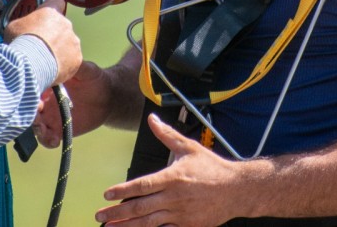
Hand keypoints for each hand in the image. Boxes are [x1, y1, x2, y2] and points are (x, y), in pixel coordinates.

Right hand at [3, 0, 81, 83]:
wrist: (29, 65)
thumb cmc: (20, 44)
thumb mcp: (14, 26)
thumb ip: (25, 23)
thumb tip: (23, 27)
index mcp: (50, 12)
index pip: (56, 2)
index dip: (51, 8)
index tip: (46, 16)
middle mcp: (65, 23)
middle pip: (62, 25)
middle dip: (53, 34)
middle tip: (41, 44)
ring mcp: (73, 40)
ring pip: (69, 42)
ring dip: (60, 49)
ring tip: (45, 59)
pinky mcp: (77, 57)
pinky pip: (74, 59)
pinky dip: (66, 63)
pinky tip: (54, 68)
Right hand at [35, 49, 143, 147]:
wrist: (107, 96)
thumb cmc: (93, 78)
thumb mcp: (85, 69)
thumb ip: (73, 65)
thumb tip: (64, 56)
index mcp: (46, 85)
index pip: (31, 89)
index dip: (29, 93)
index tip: (35, 96)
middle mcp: (44, 101)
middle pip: (28, 109)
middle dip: (28, 112)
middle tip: (38, 114)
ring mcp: (49, 117)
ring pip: (35, 125)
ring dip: (36, 128)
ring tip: (44, 129)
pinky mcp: (58, 130)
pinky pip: (48, 139)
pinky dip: (48, 141)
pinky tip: (55, 140)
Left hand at [94, 114, 245, 226]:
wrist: (237, 190)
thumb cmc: (213, 168)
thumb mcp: (189, 148)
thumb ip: (167, 135)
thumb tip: (152, 119)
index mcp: (172, 178)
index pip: (142, 185)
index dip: (122, 190)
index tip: (107, 194)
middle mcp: (174, 198)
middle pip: (140, 207)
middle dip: (117, 212)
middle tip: (100, 214)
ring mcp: (180, 214)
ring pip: (148, 223)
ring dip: (127, 226)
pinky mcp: (186, 225)